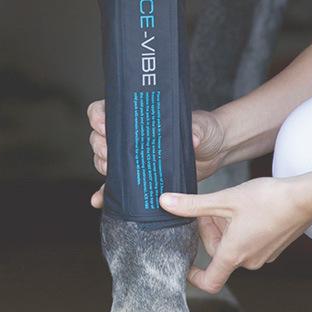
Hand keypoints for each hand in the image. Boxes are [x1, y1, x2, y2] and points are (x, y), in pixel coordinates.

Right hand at [87, 99, 230, 207]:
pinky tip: (99, 200)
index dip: (98, 117)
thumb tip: (193, 139)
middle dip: (100, 147)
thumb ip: (195, 130)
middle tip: (110, 155)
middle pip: (99, 138)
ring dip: (102, 167)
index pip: (105, 110)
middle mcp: (129, 135)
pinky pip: (114, 185)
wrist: (213, 152)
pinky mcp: (137, 176)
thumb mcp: (200, 127)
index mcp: (137, 115)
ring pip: (103, 160)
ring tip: (112, 174)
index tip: (104, 127)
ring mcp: (131, 156)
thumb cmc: (204, 130)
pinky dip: (104, 193)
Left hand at [159, 176, 311, 292]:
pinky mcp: (274, 248)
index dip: (193, 276)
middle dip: (210, 231)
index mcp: (233, 254)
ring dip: (225, 228)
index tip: (186, 263)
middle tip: (212, 209)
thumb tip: (165, 202)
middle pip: (218, 254)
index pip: (209, 281)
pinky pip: (248, 243)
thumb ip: (192, 205)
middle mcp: (249, 261)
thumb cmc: (267, 199)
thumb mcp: (224, 199)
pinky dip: (241, 229)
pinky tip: (246, 209)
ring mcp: (263, 256)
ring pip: (233, 246)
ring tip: (230, 205)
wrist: (306, 198)